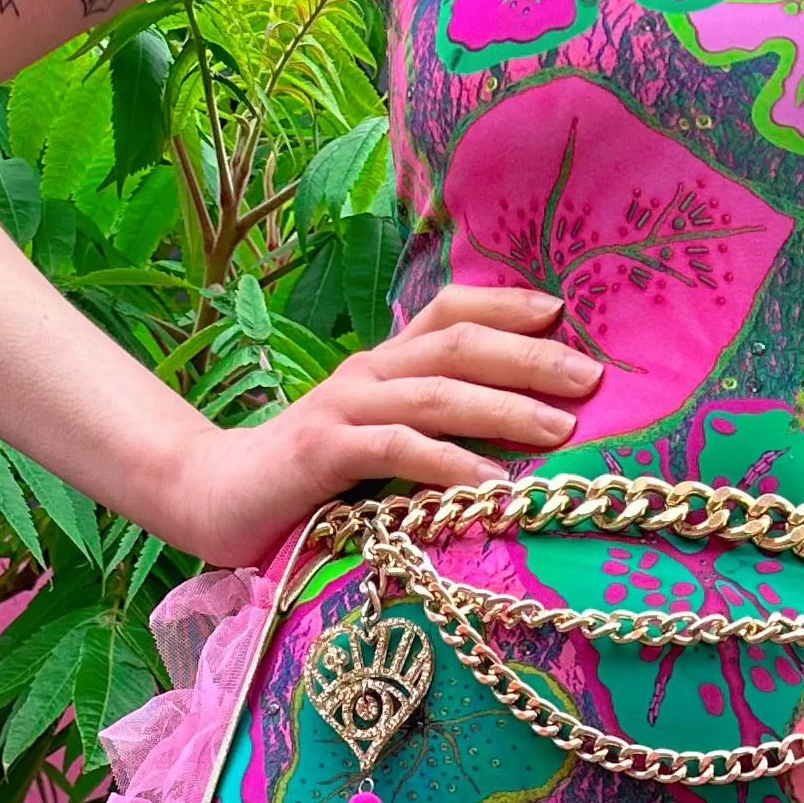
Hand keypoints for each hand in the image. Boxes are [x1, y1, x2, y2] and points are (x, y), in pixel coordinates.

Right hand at [157, 286, 604, 563]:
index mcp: (383, 365)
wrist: (213, 496)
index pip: (450, 313)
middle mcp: (368, 373)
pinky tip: (493, 485)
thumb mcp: (373, 444)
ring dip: (504, 408)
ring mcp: (344, 409)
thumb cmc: (305, 482)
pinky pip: (398, 451)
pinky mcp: (325, 453)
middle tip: (591, 378)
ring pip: (436, 394)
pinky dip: (450, 465)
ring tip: (560, 430)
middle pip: (457, 345)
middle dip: (529, 356)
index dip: (507, 306)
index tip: (565, 315)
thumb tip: (504, 440)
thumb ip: (424, 431)